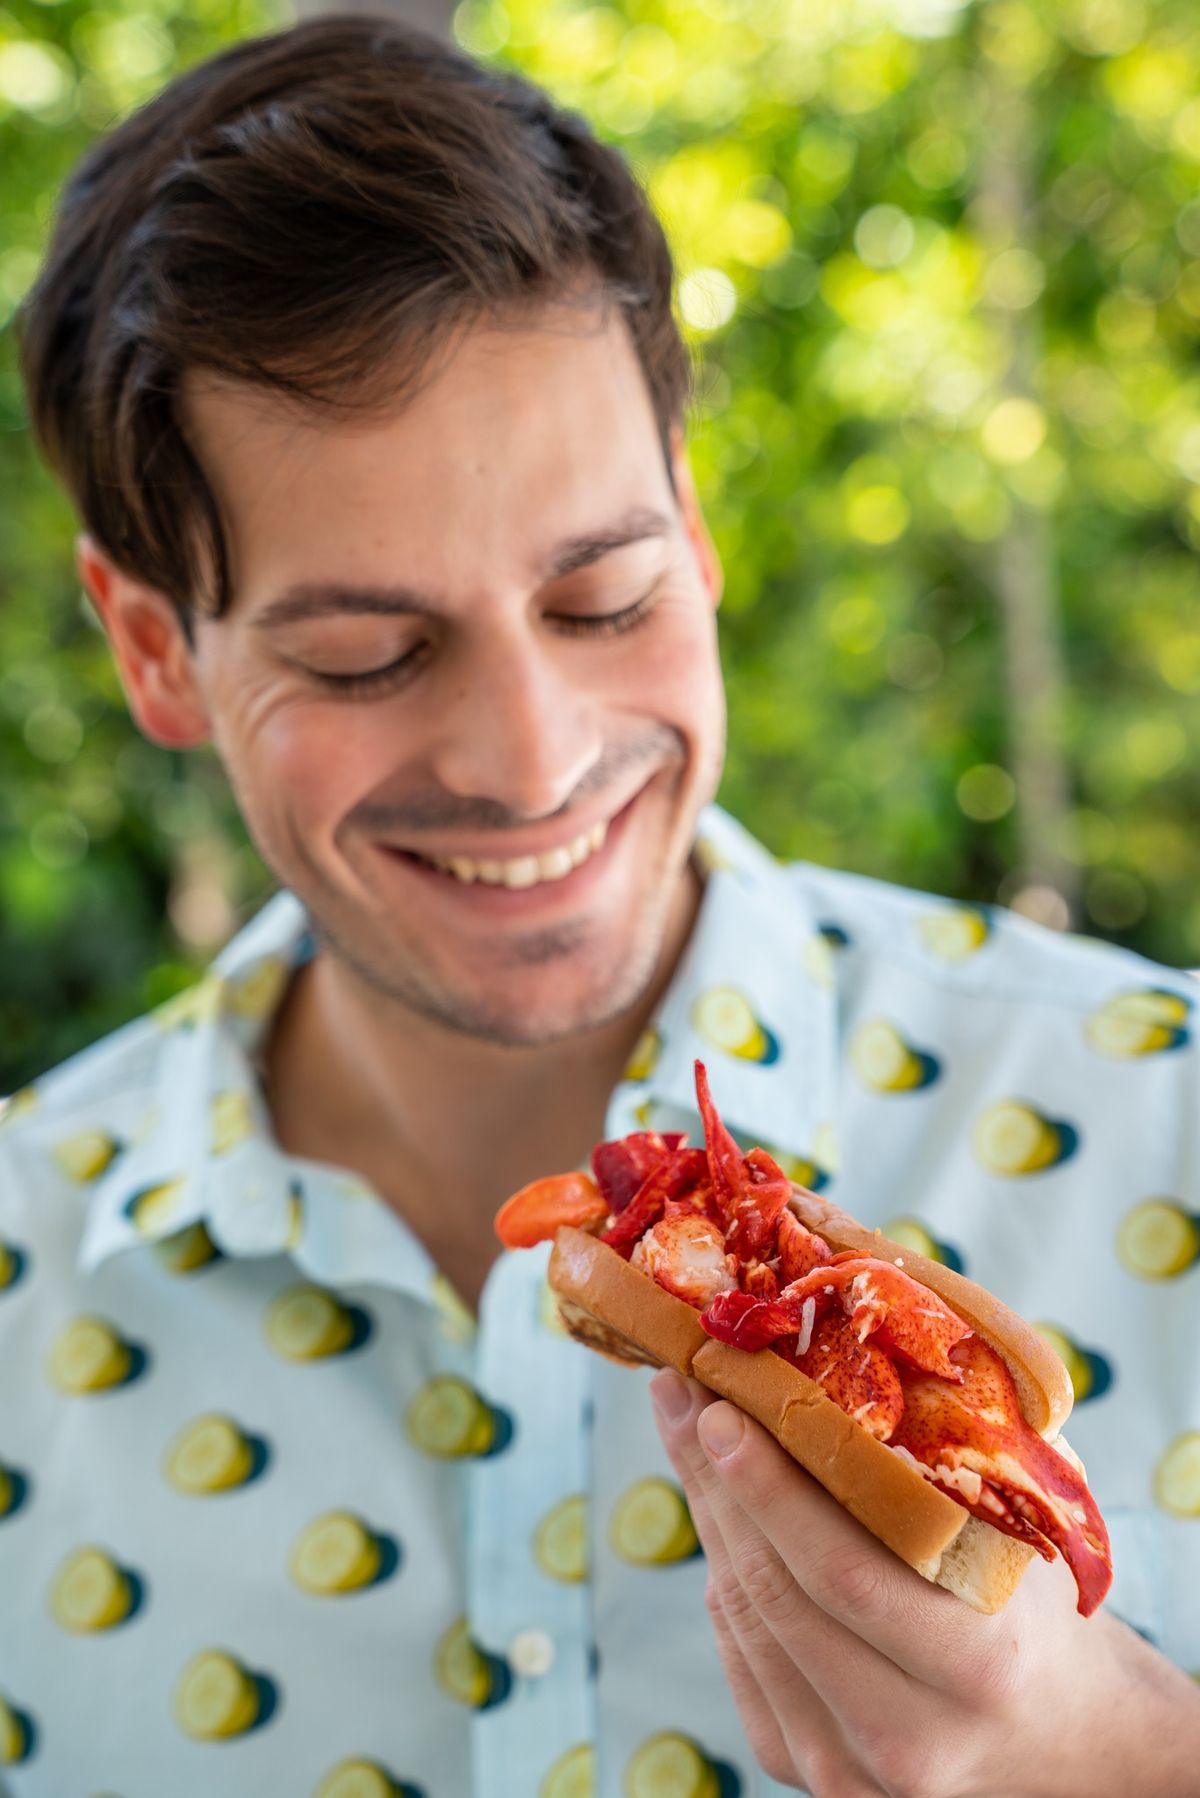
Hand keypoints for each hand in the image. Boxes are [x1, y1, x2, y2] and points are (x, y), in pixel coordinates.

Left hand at [650, 1371, 1199, 1796]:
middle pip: (775, 1590)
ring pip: (745, 1618)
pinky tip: (719, 1504)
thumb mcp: (1024, 1535)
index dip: (767, 1486)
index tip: (718, 1403)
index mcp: (979, 1667)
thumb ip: (960, 1455)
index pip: (842, 1573)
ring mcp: (850, 1770)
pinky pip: (740, 1654)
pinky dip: (723, 1571)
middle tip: (682, 1386)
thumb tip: (862, 1334)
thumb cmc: (1036, 1606)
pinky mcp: (805, 1773)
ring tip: (686, 1423)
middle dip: (715, 1476)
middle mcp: (909, 1737)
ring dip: (708, 1512)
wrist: (1062, 1737)